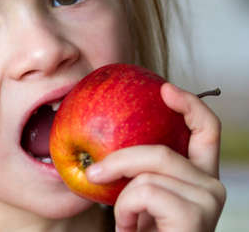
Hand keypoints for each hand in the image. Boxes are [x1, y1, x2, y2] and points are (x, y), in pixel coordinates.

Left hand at [86, 83, 226, 231]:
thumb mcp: (140, 199)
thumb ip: (140, 172)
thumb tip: (107, 148)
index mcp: (198, 177)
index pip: (206, 130)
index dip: (189, 104)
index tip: (163, 88)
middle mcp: (211, 186)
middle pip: (162, 150)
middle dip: (120, 159)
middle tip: (94, 172)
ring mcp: (207, 200)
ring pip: (147, 172)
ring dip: (121, 199)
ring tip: (125, 221)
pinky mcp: (194, 214)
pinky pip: (143, 191)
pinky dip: (125, 211)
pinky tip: (131, 230)